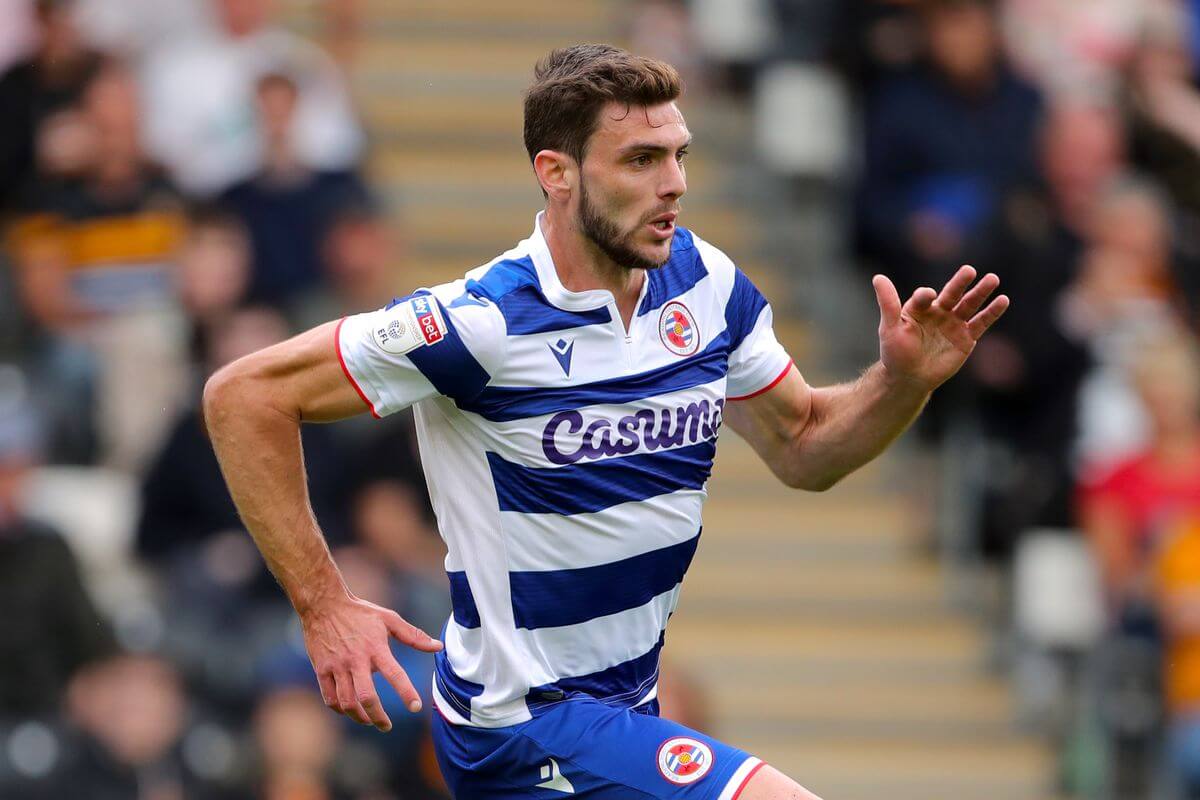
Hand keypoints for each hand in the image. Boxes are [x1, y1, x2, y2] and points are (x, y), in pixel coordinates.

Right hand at [300, 593, 442, 731]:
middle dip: (378, 716)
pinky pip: (330, 698)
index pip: (395, 674)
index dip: (406, 692)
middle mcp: (356, 660)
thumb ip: (414, 635)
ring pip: (347, 702)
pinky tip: (349, 710)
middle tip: (387, 726)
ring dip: (359, 717)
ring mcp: (337, 666)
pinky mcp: (322, 670)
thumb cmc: (360, 612)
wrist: (324, 605)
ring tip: (369, 721)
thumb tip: (438, 647)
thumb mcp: (389, 619)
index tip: (415, 707)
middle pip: (367, 697)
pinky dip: (340, 709)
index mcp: (375, 647)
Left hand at [872, 265, 1008, 391]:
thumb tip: (878, 277)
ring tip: (992, 278)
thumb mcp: (889, 327)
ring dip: (981, 292)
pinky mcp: (966, 338)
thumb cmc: (895, 353)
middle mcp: (938, 312)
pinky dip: (992, 312)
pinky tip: (1003, 300)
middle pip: (952, 294)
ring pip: (969, 304)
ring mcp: (953, 324)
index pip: (925, 296)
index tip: (929, 296)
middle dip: (960, 283)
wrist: (909, 378)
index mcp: (919, 307)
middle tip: (969, 270)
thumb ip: (888, 303)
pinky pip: (981, 323)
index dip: (926, 295)